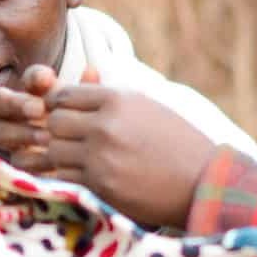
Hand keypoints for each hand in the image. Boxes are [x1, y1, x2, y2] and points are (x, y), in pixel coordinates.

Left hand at [0, 66, 215, 227]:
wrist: (203, 181)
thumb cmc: (177, 141)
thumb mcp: (146, 105)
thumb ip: (111, 91)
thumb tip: (85, 71)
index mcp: (118, 98)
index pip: (65, 94)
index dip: (59, 105)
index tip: (65, 116)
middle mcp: (105, 124)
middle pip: (53, 121)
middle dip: (54, 130)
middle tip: (61, 139)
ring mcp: (100, 155)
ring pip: (53, 149)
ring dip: (56, 154)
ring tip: (65, 158)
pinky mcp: (100, 185)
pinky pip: (62, 176)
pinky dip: (61, 176)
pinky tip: (71, 176)